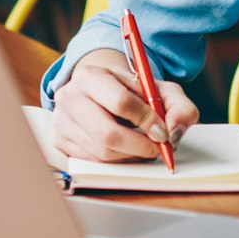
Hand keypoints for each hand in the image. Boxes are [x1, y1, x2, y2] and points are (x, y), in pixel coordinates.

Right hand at [52, 48, 199, 162]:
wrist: (100, 90)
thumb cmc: (131, 91)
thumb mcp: (159, 89)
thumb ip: (178, 106)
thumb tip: (174, 132)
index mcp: (91, 76)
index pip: (121, 102)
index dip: (146, 121)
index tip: (162, 132)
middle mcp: (70, 97)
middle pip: (107, 134)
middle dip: (139, 146)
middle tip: (157, 148)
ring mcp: (61, 121)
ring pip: (102, 152)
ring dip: (130, 156)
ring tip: (143, 147)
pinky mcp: (60, 141)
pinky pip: (93, 161)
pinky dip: (115, 160)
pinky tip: (125, 150)